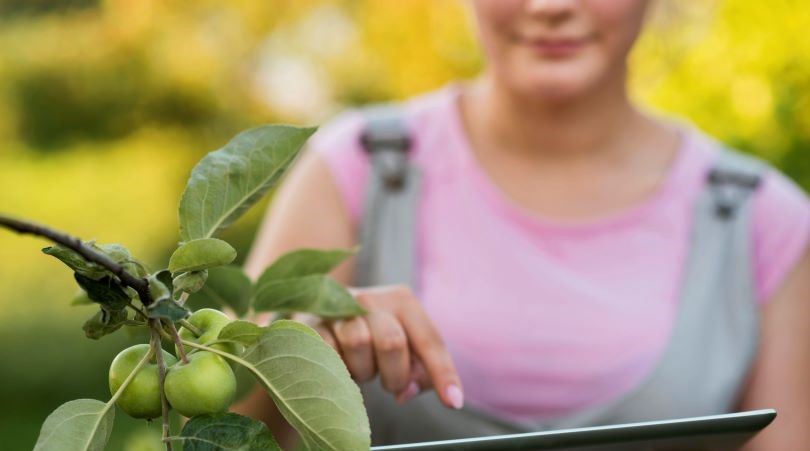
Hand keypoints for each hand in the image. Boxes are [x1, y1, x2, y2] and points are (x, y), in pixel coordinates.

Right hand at [308, 285, 463, 408]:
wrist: (317, 321)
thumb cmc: (370, 338)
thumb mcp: (402, 348)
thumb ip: (417, 370)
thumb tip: (407, 391)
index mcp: (402, 300)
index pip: (428, 340)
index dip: (442, 373)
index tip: (453, 402)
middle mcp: (370, 298)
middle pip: (392, 342)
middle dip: (395, 374)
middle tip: (391, 384)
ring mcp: (336, 308)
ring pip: (358, 345)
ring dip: (363, 371)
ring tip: (361, 368)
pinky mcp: (309, 324)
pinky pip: (328, 352)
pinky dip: (338, 369)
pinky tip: (339, 367)